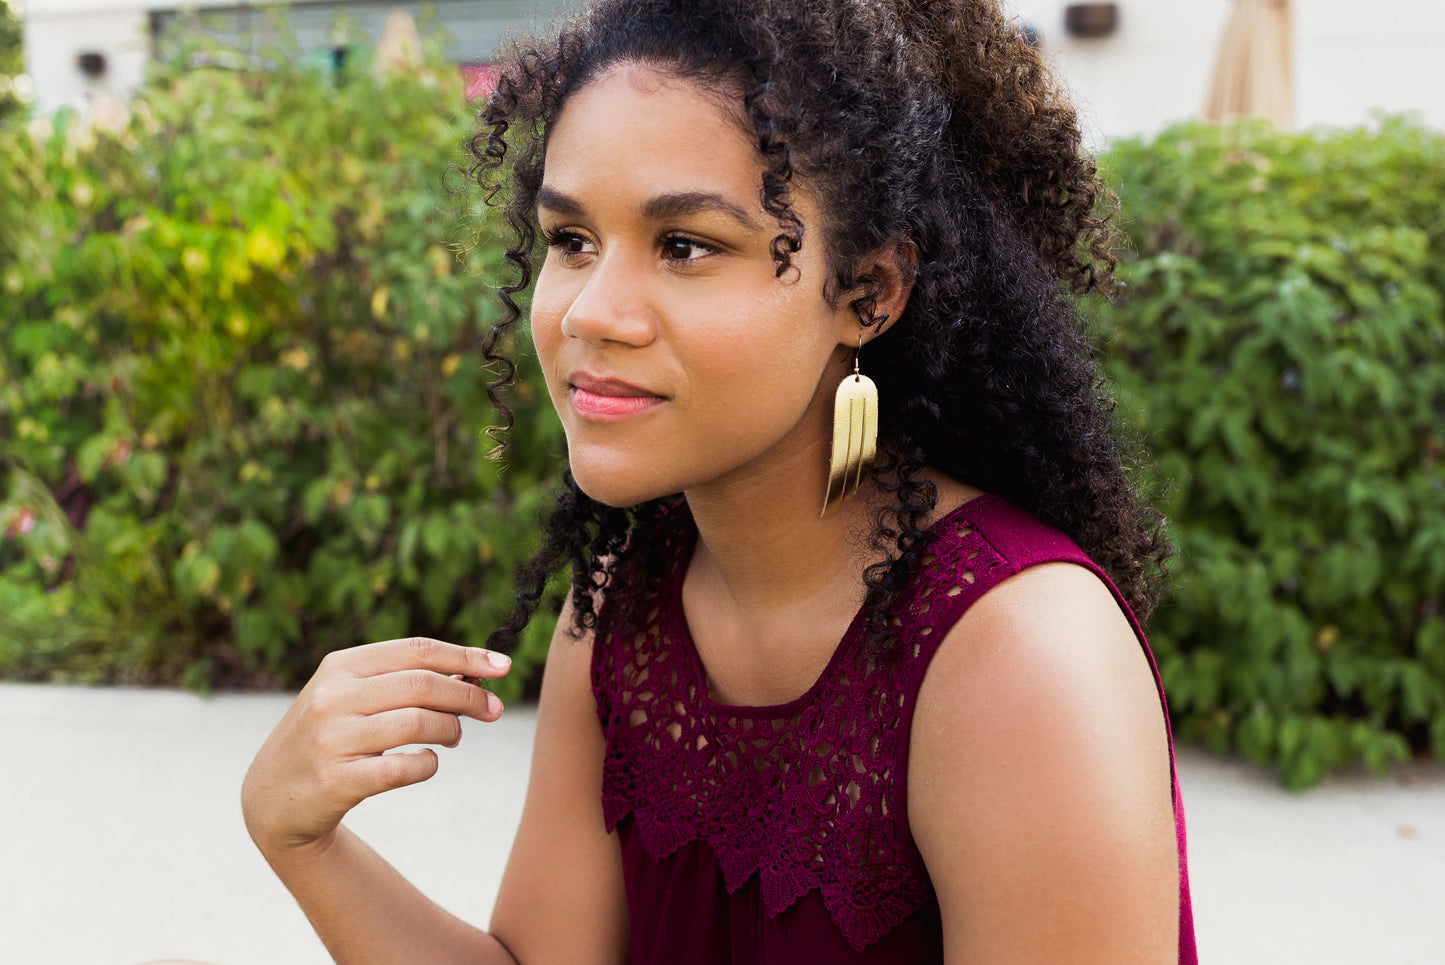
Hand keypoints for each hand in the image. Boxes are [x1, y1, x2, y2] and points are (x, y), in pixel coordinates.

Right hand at [241, 637, 509, 858]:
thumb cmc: (330, 738)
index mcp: (340, 666)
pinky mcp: (336, 781)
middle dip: (469, 697)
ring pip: (419, 724)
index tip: (501, 667)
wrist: (271, 798)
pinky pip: (404, 768)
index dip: (465, 657)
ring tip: (453, 738)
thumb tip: (475, 678)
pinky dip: (428, 764)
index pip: (416, 650)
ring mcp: (331, 739)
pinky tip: (426, 763)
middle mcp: (332, 697)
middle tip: (492, 710)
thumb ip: (403, 682)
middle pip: (423, 685)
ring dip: (451, 731)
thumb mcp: (353, 697)